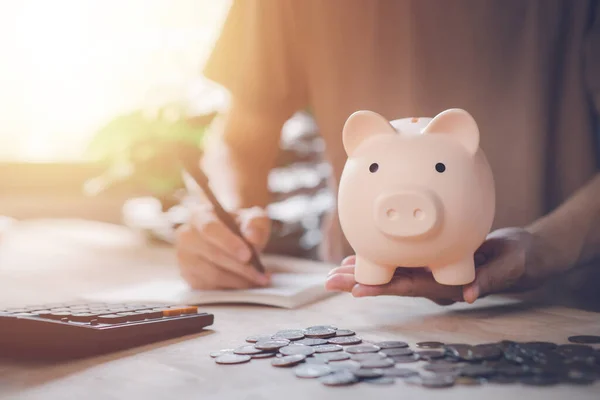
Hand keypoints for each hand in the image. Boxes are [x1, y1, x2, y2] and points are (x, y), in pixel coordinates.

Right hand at [175, 205, 271, 289]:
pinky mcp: (189, 276)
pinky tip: (246, 283)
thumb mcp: (252, 218)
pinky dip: (231, 287)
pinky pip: (211, 287)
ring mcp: (185, 258)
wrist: (229, 237)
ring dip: (239, 280)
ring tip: (258, 279)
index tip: (248, 255)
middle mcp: (186, 235)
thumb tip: (253, 238)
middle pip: (213, 255)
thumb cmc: (239, 226)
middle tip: (261, 274)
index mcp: (200, 215)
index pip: (210, 229)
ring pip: (213, 274)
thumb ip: (256, 223)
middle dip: (241, 267)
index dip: (229, 243)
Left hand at [325, 227, 548, 304]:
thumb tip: (470, 294)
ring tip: (335, 272)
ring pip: (390, 273)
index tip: (356, 289)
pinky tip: (359, 257)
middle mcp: (433, 283)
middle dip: (360, 282)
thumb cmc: (516, 260)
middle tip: (330, 281)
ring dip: (363, 272)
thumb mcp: (508, 267)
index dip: (383, 288)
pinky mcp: (429, 261)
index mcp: (447, 286)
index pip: (410, 288)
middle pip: (391, 283)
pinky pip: (398, 262)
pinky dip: (378, 259)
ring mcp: (429, 272)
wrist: (519, 256)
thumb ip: (490, 279)